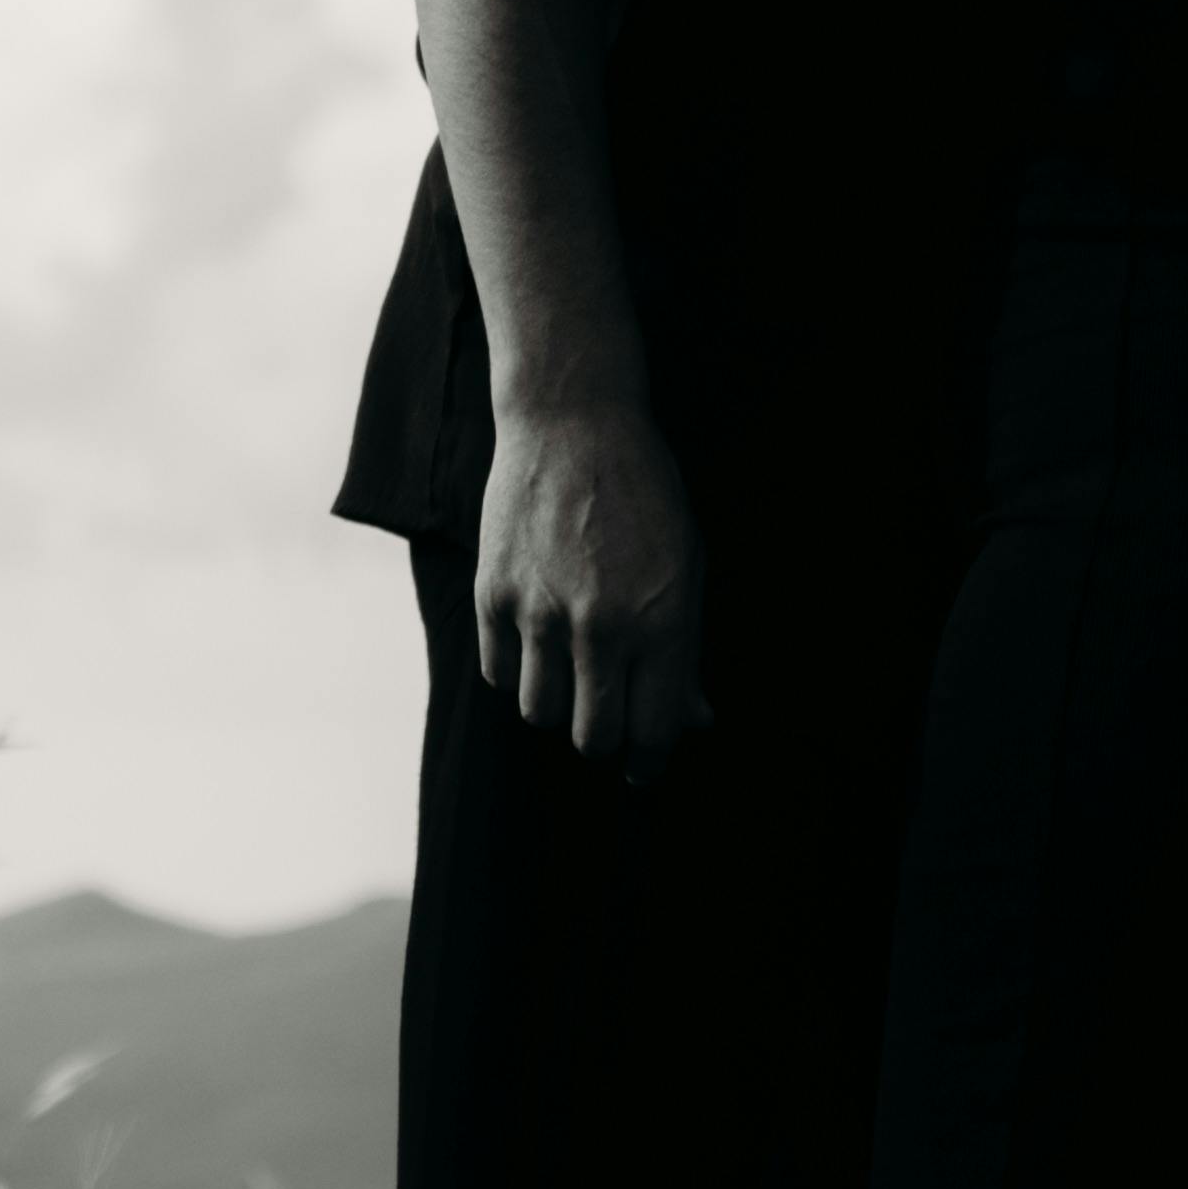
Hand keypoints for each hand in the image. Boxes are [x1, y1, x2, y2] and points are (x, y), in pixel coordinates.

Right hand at [472, 394, 705, 760]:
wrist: (572, 422)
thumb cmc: (643, 494)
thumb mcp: (687, 566)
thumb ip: (687, 651)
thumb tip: (694, 721)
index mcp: (662, 621)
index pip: (650, 733)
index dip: (647, 763)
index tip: (641, 766)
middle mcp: (600, 624)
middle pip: (590, 738)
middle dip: (602, 740)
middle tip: (606, 720)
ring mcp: (541, 611)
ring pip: (539, 713)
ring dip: (557, 705)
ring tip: (571, 672)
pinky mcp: (493, 593)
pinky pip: (499, 673)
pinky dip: (519, 671)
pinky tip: (538, 640)